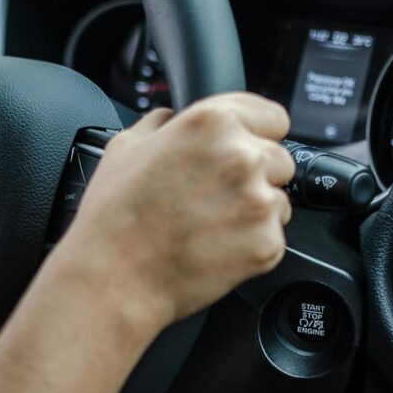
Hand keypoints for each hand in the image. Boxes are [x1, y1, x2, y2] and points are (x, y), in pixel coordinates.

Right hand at [43, 92, 293, 332]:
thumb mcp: (124, 147)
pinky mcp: (267, 243)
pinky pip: (272, 236)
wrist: (114, 275)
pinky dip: (248, 242)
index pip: (272, 116)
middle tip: (211, 194)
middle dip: (254, 174)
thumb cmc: (114, 215)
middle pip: (279, 159)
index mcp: (211, 122)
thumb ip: (160, 123)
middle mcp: (243, 156)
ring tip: (208, 223)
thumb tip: (170, 118)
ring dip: (253, 209)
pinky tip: (212, 244)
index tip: (243, 148)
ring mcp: (259, 202)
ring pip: (278, 198)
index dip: (255, 133)